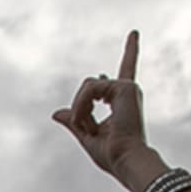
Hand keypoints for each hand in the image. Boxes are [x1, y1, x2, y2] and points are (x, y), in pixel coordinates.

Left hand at [52, 31, 149, 186]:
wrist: (124, 158)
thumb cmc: (111, 154)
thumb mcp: (86, 135)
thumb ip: (74, 121)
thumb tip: (56, 113)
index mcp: (122, 100)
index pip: (125, 71)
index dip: (131, 51)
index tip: (134, 33)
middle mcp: (128, 90)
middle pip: (90, 85)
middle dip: (81, 108)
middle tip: (87, 129)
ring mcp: (127, 87)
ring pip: (88, 86)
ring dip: (80, 108)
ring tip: (87, 127)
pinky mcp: (125, 87)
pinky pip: (90, 88)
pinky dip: (82, 105)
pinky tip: (86, 119)